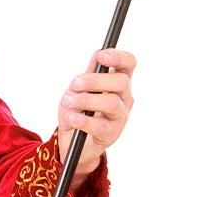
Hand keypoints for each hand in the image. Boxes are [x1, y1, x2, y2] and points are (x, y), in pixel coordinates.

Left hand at [56, 48, 135, 177]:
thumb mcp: (77, 90)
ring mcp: (119, 117)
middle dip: (95, 80)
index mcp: (118, 83)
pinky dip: (81, 120)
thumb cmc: (77, 111)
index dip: (119, 57)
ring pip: (111, 103)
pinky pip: (99, 125)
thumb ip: (87, 74)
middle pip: (121, 82)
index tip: (101, 56)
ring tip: (68, 102)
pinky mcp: (110, 134)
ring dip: (85, 100)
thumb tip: (97, 55)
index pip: (129, 64)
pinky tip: (71, 117)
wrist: (70, 142)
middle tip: (75, 84)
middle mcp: (124, 98)